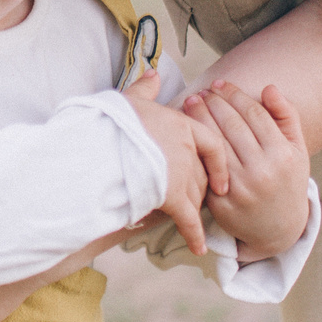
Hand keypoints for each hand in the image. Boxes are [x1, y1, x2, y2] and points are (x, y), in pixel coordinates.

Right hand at [124, 70, 232, 253]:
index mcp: (180, 125)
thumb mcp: (129, 100)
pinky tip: (199, 248)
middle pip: (203, 173)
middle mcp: (186, 149)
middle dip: (201, 187)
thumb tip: (155, 74)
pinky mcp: (172, 197)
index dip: (216, 161)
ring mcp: (181, 174)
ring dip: (193, 207)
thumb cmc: (111, 122)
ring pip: (196, 194)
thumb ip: (145, 89)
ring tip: (189, 218)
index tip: (219, 174)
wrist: (101, 145)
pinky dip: (195, 235)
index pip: (211, 144)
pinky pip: (188, 220)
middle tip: (194, 197)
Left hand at [185, 80, 309, 260]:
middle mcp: (263, 171)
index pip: (254, 114)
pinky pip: (206, 167)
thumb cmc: (287, 181)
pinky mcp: (222, 202)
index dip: (235, 95)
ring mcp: (241, 188)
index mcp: (283, 155)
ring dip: (200, 119)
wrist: (279, 228)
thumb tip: (268, 87)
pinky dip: (196, 146)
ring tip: (192, 102)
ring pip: (216, 143)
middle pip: (232, 126)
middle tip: (203, 90)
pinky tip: (190, 131)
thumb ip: (286, 117)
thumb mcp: (298, 150)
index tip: (221, 83)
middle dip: (214, 103)